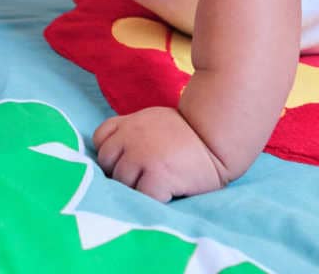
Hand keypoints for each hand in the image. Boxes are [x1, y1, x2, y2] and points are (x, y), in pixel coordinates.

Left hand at [93, 106, 226, 202]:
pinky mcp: (157, 176)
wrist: (217, 139)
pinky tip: (167, 190)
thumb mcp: (152, 120)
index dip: (111, 154)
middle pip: (108, 164)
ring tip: (158, 184)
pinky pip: (142, 196)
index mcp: (130, 123)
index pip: (101, 140)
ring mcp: (142, 157)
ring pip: (122, 183)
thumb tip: (112, 156)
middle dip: (122, 173)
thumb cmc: (187, 134)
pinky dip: (152, 198)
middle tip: (144, 176)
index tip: (127, 161)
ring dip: (136, 188)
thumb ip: (131, 131)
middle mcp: (131, 138)